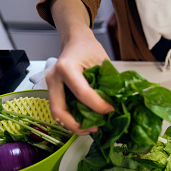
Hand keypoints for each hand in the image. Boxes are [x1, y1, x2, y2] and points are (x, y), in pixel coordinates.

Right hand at [46, 0, 113, 134]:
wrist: (75, 41)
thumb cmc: (89, 49)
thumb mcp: (102, 62)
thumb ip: (108, 82)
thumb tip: (119, 104)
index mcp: (67, 67)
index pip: (82, 93)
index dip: (97, 106)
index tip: (111, 110)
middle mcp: (54, 78)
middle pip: (59, 110)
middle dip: (77, 125)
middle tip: (95, 129)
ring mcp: (51, 86)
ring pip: (56, 113)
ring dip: (73, 125)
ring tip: (91, 128)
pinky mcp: (53, 92)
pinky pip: (60, 110)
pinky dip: (71, 119)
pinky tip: (85, 122)